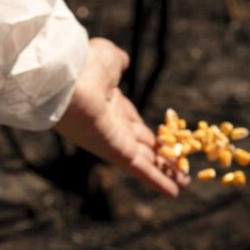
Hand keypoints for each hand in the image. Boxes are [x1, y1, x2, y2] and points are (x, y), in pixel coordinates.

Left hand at [53, 38, 184, 197]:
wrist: (66, 78)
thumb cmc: (84, 64)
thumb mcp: (107, 57)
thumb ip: (117, 62)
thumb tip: (122, 62)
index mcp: (110, 105)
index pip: (135, 125)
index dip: (152, 135)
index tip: (167, 144)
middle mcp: (112, 126)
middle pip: (143, 146)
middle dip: (162, 158)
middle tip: (179, 170)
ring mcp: (113, 141)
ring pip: (146, 161)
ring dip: (166, 174)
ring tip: (184, 184)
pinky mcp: (115, 151)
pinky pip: (141, 168)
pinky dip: (158, 181)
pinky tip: (174, 192)